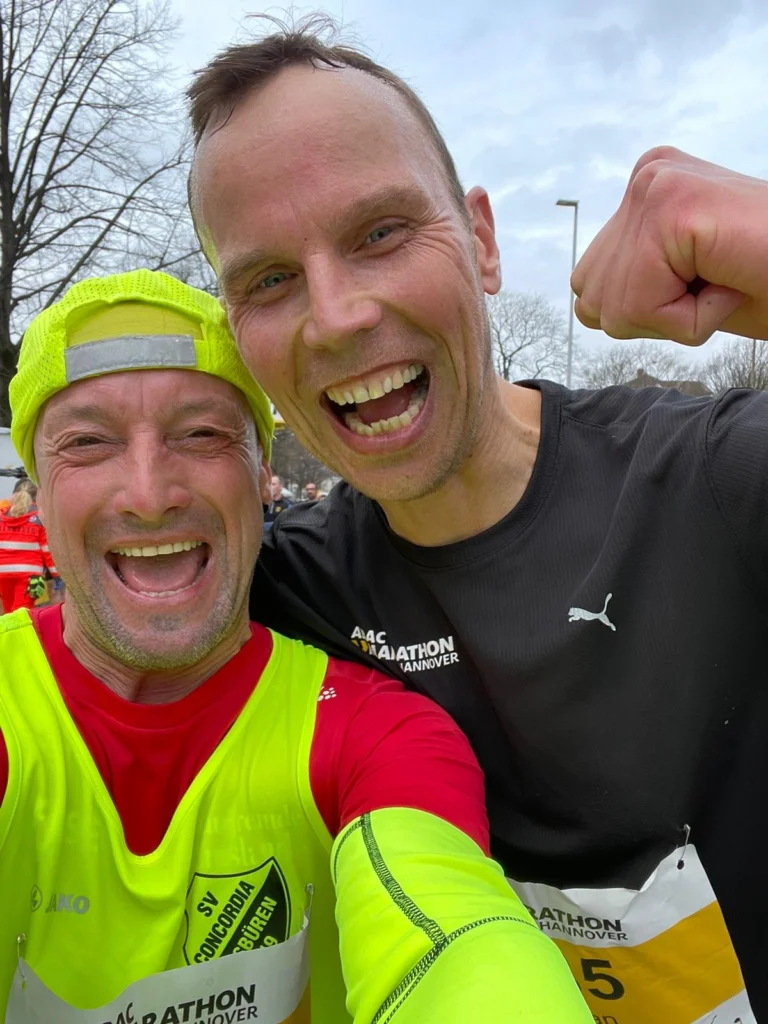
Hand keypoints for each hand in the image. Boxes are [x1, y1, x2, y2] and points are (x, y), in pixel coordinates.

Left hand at [571, 147, 767, 343]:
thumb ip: (633, 283)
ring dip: (676, 318)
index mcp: (647, 189)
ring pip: (614, 309)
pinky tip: (730, 282)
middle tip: (718, 283)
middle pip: (591, 300)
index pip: (589, 288)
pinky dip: (690, 320)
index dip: (645, 311)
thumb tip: (584, 304)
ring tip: (727, 280)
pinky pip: (642, 306)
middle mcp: (646, 176)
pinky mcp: (671, 205)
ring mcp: (655, 184)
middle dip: (654, 316)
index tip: (705, 281)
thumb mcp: (682, 287)